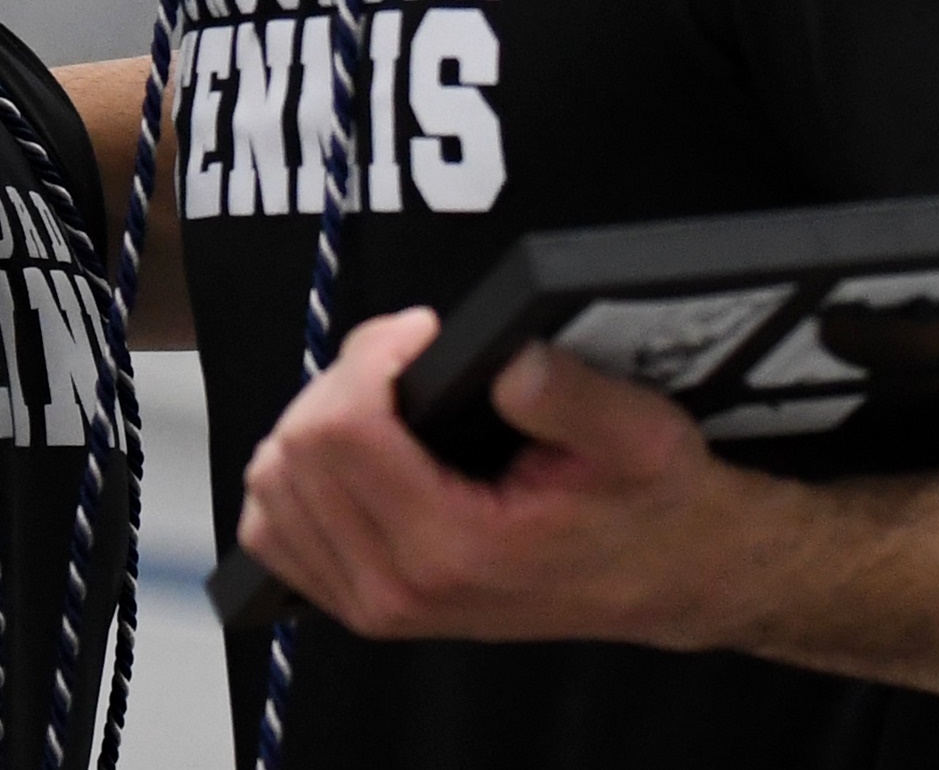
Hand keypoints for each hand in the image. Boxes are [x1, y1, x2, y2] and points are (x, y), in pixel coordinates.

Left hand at [232, 308, 753, 649]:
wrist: (667, 577)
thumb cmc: (651, 508)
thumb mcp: (640, 435)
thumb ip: (570, 395)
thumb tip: (506, 364)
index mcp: (454, 547)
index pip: (337, 431)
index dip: (369, 356)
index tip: (421, 334)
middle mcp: (399, 587)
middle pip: (293, 453)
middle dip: (343, 383)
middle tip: (406, 360)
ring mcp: (376, 605)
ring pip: (271, 492)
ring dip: (316, 427)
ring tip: (384, 403)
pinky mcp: (366, 605)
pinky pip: (277, 533)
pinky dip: (300, 479)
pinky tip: (357, 452)